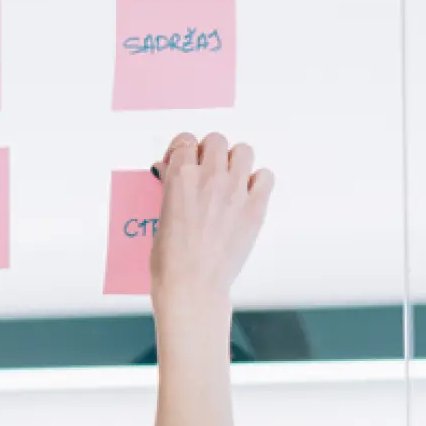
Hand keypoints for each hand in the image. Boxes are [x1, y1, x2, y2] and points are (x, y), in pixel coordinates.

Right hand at [150, 132, 272, 319]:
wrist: (192, 285)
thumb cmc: (170, 258)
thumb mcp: (160, 214)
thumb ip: (171, 188)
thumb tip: (172, 172)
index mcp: (181, 177)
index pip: (185, 140)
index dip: (182, 149)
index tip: (182, 162)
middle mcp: (210, 177)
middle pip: (216, 140)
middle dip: (209, 152)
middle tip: (205, 170)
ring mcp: (235, 191)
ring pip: (243, 151)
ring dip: (235, 161)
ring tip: (229, 178)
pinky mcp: (255, 208)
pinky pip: (265, 176)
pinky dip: (257, 181)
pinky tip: (246, 193)